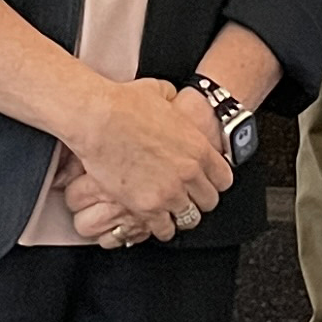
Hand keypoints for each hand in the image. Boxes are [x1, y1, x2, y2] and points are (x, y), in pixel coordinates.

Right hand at [67, 75, 232, 242]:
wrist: (97, 118)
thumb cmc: (124, 103)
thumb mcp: (161, 92)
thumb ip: (174, 101)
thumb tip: (172, 99)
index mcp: (199, 148)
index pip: (224, 179)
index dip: (213, 182)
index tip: (205, 183)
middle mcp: (189, 173)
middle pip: (208, 202)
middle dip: (198, 200)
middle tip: (186, 199)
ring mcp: (169, 192)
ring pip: (189, 218)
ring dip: (180, 216)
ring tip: (170, 213)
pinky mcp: (146, 206)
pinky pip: (164, 229)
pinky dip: (160, 227)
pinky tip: (153, 221)